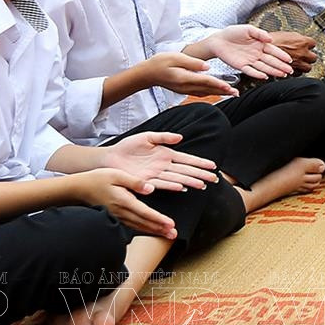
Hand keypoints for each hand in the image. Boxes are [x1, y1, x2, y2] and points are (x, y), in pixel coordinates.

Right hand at [73, 168, 174, 237]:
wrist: (78, 189)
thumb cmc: (97, 179)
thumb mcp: (117, 174)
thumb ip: (135, 182)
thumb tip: (150, 189)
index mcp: (123, 201)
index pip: (145, 212)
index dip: (158, 219)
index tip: (170, 224)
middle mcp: (121, 211)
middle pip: (144, 223)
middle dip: (160, 229)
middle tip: (173, 234)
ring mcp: (117, 216)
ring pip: (138, 226)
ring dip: (153, 231)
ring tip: (166, 235)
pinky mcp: (114, 217)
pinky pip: (131, 226)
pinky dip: (143, 229)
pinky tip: (150, 231)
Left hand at [98, 132, 220, 191]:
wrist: (110, 158)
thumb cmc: (128, 147)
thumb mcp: (147, 137)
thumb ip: (163, 137)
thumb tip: (180, 137)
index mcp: (166, 154)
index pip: (187, 159)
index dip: (200, 163)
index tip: (213, 166)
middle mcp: (164, 166)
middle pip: (186, 170)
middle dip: (201, 175)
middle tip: (214, 179)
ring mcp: (156, 174)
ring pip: (178, 178)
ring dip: (190, 181)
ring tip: (203, 185)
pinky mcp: (146, 181)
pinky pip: (162, 183)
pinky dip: (172, 185)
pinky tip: (182, 187)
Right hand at [141, 50, 235, 99]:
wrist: (147, 74)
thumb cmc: (160, 62)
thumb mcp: (175, 58)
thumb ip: (192, 63)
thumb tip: (208, 67)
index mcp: (185, 78)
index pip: (205, 81)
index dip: (218, 84)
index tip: (229, 86)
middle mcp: (186, 86)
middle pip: (208, 89)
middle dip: (222, 91)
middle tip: (236, 93)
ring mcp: (184, 90)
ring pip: (205, 92)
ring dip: (218, 93)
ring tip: (230, 94)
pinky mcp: (184, 90)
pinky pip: (199, 93)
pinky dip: (210, 93)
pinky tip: (216, 92)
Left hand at [202, 25, 294, 79]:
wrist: (218, 40)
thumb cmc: (232, 33)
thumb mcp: (248, 29)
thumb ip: (260, 33)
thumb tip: (271, 39)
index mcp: (260, 44)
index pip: (274, 51)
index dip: (282, 55)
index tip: (289, 60)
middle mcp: (257, 53)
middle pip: (271, 61)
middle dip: (281, 66)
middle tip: (290, 71)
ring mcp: (250, 60)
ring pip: (264, 67)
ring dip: (273, 71)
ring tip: (282, 75)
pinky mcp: (241, 66)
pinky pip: (251, 71)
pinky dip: (257, 74)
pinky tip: (265, 76)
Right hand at [271, 30, 318, 73]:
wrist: (260, 48)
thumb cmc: (271, 40)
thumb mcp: (286, 34)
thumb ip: (295, 38)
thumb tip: (298, 39)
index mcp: (303, 42)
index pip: (313, 44)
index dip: (309, 45)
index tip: (307, 45)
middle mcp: (302, 53)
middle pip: (313, 58)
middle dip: (309, 57)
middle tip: (305, 56)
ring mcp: (298, 63)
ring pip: (307, 68)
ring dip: (304, 66)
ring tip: (300, 64)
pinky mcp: (291, 71)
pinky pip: (297, 74)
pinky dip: (296, 72)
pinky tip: (292, 70)